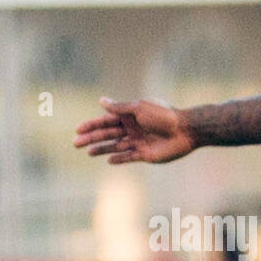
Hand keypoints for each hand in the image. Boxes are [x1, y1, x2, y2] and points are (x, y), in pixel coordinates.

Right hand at [73, 97, 196, 164]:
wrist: (185, 130)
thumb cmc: (163, 115)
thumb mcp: (139, 108)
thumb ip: (120, 108)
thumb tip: (100, 100)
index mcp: (130, 116)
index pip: (106, 120)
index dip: (92, 125)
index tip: (77, 129)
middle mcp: (132, 129)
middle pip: (108, 134)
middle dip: (92, 138)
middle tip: (75, 143)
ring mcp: (139, 142)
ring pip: (116, 146)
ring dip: (102, 148)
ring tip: (88, 152)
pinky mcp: (146, 154)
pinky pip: (129, 157)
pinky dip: (119, 158)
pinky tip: (109, 160)